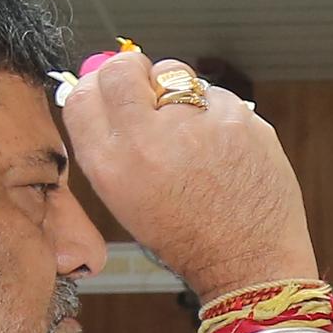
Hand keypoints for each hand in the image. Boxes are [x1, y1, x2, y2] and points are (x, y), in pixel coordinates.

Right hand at [56, 50, 317, 303]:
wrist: (250, 263)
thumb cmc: (190, 238)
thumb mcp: (126, 201)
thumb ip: (111, 146)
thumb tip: (99, 90)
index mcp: (111, 165)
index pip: (82, 95)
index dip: (95, 86)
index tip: (111, 89)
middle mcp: (147, 140)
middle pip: (121, 69)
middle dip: (132, 71)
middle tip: (149, 91)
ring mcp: (194, 125)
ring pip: (173, 73)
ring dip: (178, 91)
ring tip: (194, 133)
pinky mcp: (236, 119)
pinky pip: (216, 95)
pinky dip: (218, 112)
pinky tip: (225, 147)